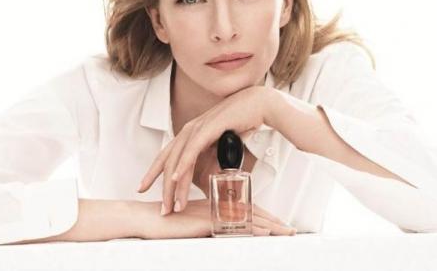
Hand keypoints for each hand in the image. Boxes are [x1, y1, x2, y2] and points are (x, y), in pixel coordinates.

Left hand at [137, 86, 269, 214]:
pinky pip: (191, 150)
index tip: (144, 187)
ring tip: (172, 204)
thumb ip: (214, 160)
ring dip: (174, 185)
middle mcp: (189, 130)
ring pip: (178, 160)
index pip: (166, 155)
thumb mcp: (222, 145)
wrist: (258, 105)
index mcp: (190, 133)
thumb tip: (212, 179)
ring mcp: (197, 127)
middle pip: (167, 161)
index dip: (154, 173)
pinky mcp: (208, 128)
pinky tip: (176, 178)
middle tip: (161, 209)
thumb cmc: (242, 122)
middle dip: (162, 187)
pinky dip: (183, 165)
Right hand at [138, 198, 296, 238]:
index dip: (262, 216)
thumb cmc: (163, 221)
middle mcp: (217, 206)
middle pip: (251, 213)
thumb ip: (202, 221)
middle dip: (273, 221)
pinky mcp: (208, 220)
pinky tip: (265, 232)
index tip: (277, 224)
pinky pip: (235, 224)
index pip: (243, 210)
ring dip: (270, 225)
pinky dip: (252, 228)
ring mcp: (214, 212)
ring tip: (286, 231)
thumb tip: (214, 229)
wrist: (146, 218)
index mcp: (214, 205)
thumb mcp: (187, 221)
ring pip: (248, 218)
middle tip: (290, 229)